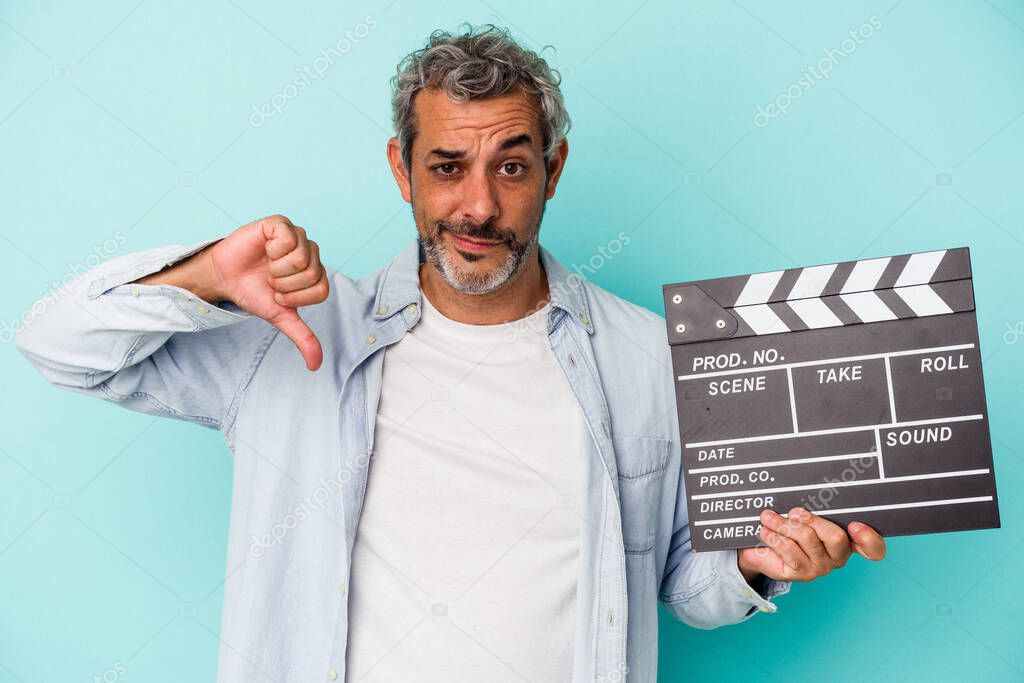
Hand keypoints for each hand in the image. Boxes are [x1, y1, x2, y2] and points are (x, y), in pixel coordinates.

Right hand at [205, 214, 328, 370]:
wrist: (225, 277)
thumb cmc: (255, 292)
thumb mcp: (280, 317)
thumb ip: (302, 337)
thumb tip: (316, 365)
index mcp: (316, 274)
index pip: (321, 290)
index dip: (295, 298)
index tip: (279, 295)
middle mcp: (311, 253)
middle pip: (312, 274)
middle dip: (284, 285)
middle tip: (270, 281)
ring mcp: (297, 237)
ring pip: (301, 258)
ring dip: (277, 270)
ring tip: (266, 267)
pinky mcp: (280, 224)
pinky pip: (288, 238)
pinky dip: (272, 251)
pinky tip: (264, 250)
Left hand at [738, 507, 885, 583]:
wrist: (763, 548)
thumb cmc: (790, 527)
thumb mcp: (805, 514)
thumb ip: (816, 506)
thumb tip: (813, 486)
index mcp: (847, 540)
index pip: (873, 548)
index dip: (868, 538)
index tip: (856, 525)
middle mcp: (838, 556)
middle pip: (836, 536)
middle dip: (811, 519)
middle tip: (794, 512)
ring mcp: (820, 567)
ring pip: (807, 539)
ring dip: (784, 524)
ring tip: (768, 517)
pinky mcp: (800, 573)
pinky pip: (788, 550)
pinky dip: (774, 536)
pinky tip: (765, 531)